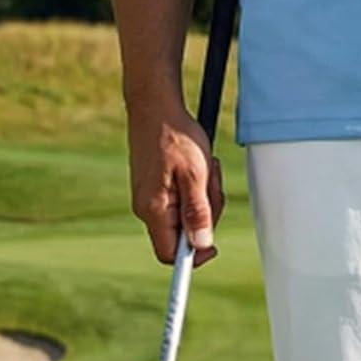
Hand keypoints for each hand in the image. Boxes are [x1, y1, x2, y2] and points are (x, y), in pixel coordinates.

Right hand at [127, 98, 225, 266]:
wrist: (155, 106)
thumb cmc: (175, 136)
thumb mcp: (195, 173)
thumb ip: (198, 211)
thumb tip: (201, 246)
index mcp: (154, 210)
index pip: (170, 254)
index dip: (193, 255)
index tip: (213, 245)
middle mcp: (148, 208)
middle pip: (184, 232)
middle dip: (206, 210)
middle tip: (211, 180)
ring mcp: (151, 196)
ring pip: (187, 211)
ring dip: (204, 192)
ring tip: (205, 164)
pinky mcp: (156, 185)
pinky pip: (182, 196)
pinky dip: (195, 183)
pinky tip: (198, 163)